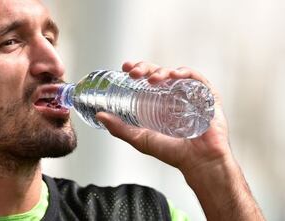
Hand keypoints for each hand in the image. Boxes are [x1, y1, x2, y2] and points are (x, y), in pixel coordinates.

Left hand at [97, 61, 264, 219]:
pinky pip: (196, 78)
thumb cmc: (172, 152)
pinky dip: (185, 73)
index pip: (146, 78)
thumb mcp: (140, 138)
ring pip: (174, 72)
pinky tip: (174, 75)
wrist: (198, 161)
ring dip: (161, 71)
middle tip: (134, 72)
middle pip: (158, 72)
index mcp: (159, 100)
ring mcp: (190, 94)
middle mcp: (174, 94)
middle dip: (145, 67)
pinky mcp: (206, 96)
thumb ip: (119, 128)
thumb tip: (100, 115)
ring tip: (151, 79)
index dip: (136, 69)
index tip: (125, 68)